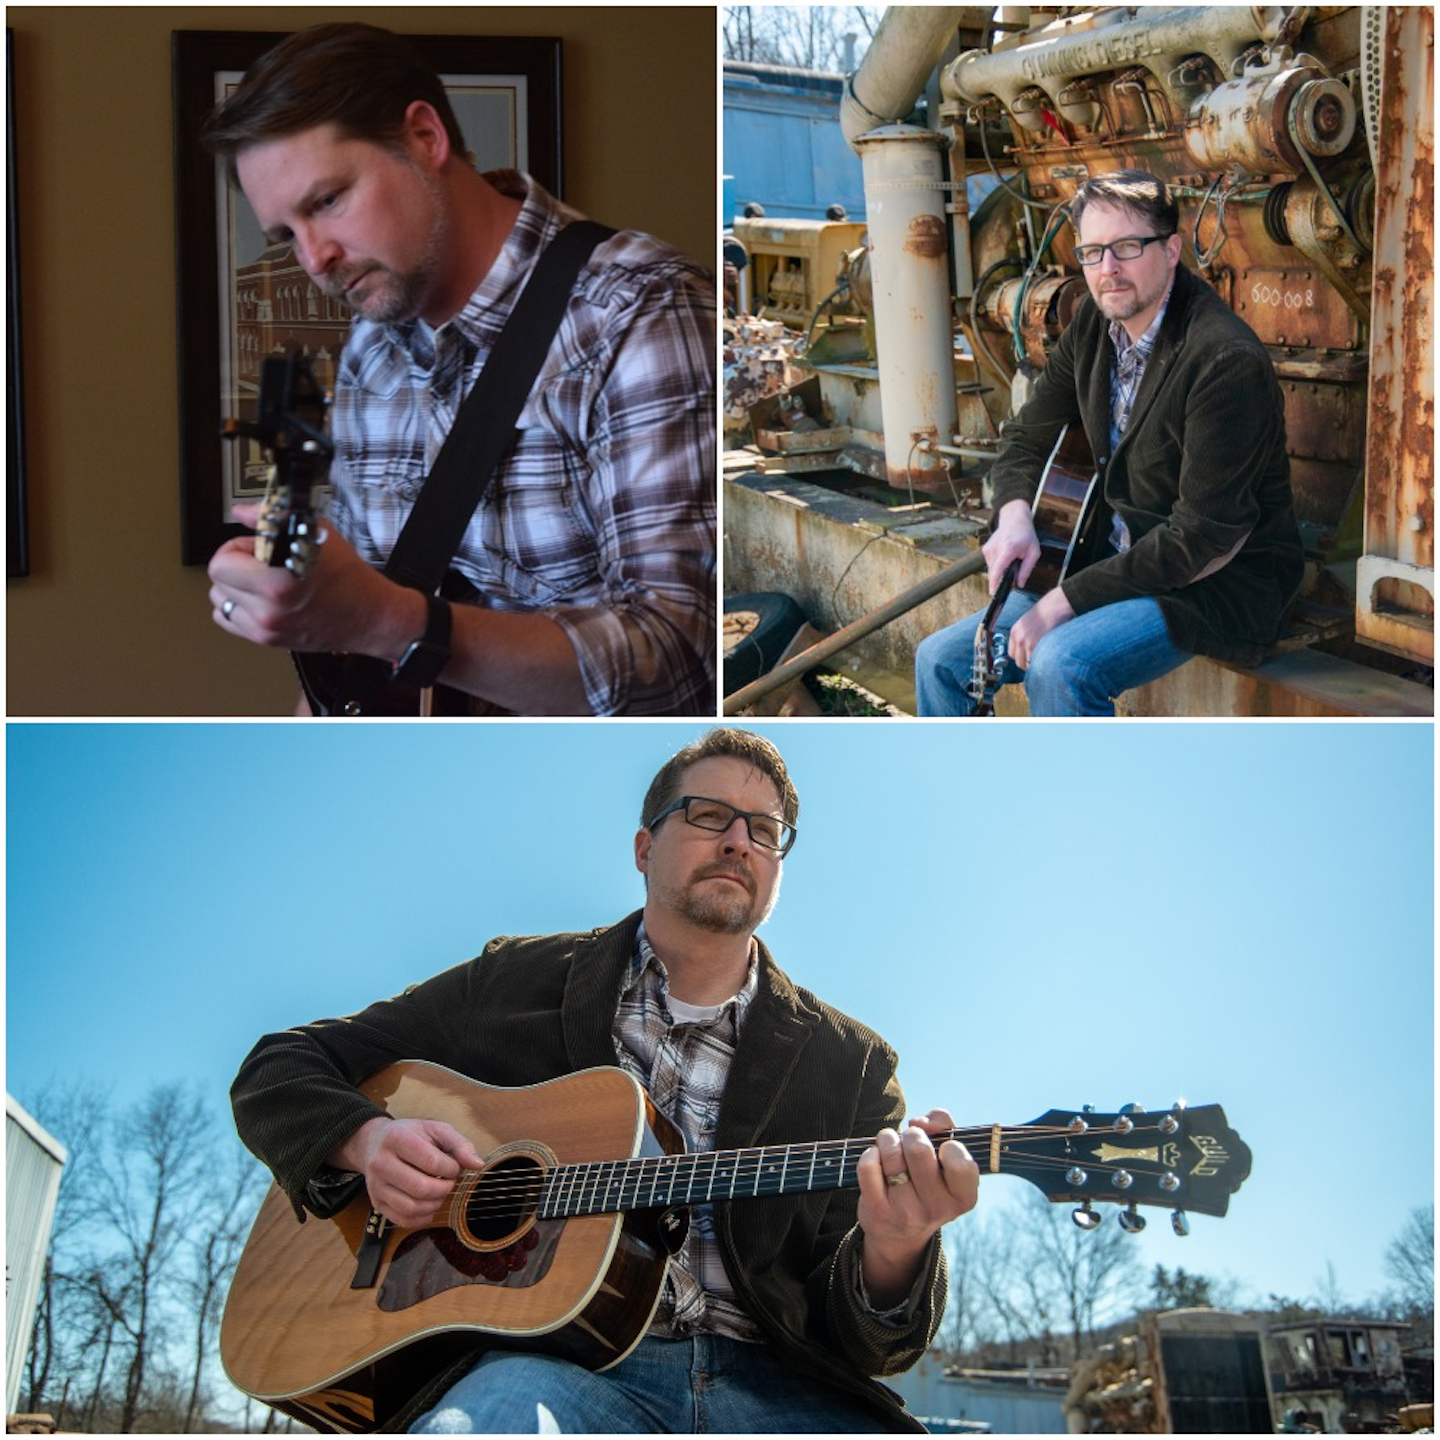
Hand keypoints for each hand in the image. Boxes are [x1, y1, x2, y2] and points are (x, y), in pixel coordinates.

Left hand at [207, 503, 422, 657]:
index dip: (238, 547)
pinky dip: (238, 608)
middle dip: (235, 565)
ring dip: (234, 587)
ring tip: (261, 582)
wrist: (370, 616)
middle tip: (258, 562)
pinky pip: (228, 620)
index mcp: (279, 582)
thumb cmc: (349, 578)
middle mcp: (269, 609)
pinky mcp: (268, 640)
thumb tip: (245, 512)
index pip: (222, 561)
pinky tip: (259, 600)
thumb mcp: (316, 535)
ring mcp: (267, 628)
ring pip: (220, 600)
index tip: (256, 546)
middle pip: (218, 581)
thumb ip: (274, 518)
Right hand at [343, 1116, 484, 1229]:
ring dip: (435, 1204)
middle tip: (449, 1182)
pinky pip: (403, 1220)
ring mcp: (376, 1186)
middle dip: (444, 1189)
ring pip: (411, 1208)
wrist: (374, 1143)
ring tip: (439, 1192)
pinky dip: (422, 1218)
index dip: (451, 1169)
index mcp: (397, 1139)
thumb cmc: (411, 1135)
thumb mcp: (436, 1130)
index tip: (454, 1167)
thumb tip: (478, 1165)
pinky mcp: (376, 1203)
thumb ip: (460, 1144)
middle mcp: (381, 1163)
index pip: (431, 1162)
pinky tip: (429, 1206)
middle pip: (421, 1189)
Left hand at [855, 1110, 978, 1306]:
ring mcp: (905, 1212)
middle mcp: (936, 1209)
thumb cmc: (927, 1180)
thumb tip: (920, 1122)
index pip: (962, 1165)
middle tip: (910, 1141)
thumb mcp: (946, 1158)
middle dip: (912, 1134)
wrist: (899, 1233)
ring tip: (891, 1146)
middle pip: (919, 1150)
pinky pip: (869, 1166)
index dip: (950, 1147)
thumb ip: (944, 1126)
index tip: (942, 1149)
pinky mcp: (877, 1211)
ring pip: (892, 1153)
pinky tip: (876, 1159)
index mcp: (962, 1197)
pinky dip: (870, 1153)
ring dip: (888, 1139)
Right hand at [983, 500, 1040, 592]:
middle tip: (1012, 581)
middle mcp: (995, 549)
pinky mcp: (985, 550)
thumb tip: (1019, 585)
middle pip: (994, 573)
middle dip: (1001, 581)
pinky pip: (990, 565)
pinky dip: (997, 566)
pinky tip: (1005, 559)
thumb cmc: (1026, 535)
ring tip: (1010, 563)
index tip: (993, 593)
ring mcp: (988, 549)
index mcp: (1009, 548)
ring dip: (1000, 572)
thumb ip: (1026, 569)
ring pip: (992, 570)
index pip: (998, 568)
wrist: (1014, 520)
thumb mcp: (1034, 552)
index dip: (995, 582)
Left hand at [1007, 586, 1074, 669]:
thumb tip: (1026, 650)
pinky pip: (1036, 662)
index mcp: (1015, 632)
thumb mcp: (1028, 623)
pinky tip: (1047, 659)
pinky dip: (1042, 663)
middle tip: (1036, 664)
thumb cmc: (1046, 612)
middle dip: (1027, 665)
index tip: (1027, 660)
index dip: (1020, 658)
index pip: (1012, 654)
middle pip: (1018, 662)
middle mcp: (1019, 638)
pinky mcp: (1037, 646)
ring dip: (1035, 665)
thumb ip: (1024, 635)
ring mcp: (1027, 643)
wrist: (1056, 606)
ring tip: (1043, 662)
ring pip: (1027, 664)